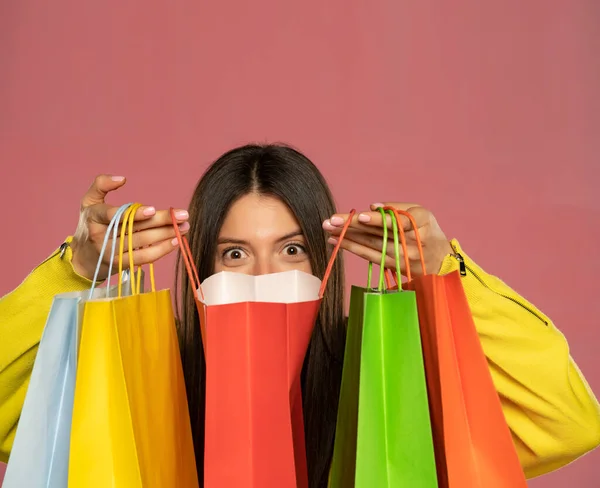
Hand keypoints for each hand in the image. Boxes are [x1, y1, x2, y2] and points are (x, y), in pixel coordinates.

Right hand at [70, 174, 189, 279]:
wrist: (83, 258)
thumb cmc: (91, 225)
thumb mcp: (89, 202)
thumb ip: (101, 184)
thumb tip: (122, 178)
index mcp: (93, 216)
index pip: (113, 215)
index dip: (133, 213)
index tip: (152, 209)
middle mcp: (100, 235)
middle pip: (134, 228)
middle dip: (161, 221)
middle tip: (183, 215)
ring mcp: (110, 252)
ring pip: (142, 242)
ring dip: (166, 234)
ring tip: (185, 227)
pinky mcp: (121, 265)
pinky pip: (144, 257)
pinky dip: (162, 249)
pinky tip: (176, 241)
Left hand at [322, 202, 452, 274]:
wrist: (442, 262)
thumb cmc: (427, 230)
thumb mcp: (420, 213)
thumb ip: (397, 208)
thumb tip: (372, 207)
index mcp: (422, 223)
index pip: (397, 221)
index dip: (379, 220)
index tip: (360, 216)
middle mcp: (412, 243)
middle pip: (379, 233)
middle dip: (352, 226)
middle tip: (330, 220)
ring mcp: (403, 258)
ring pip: (371, 246)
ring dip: (347, 238)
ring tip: (329, 230)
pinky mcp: (394, 267)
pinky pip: (370, 257)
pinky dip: (352, 249)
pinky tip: (337, 242)